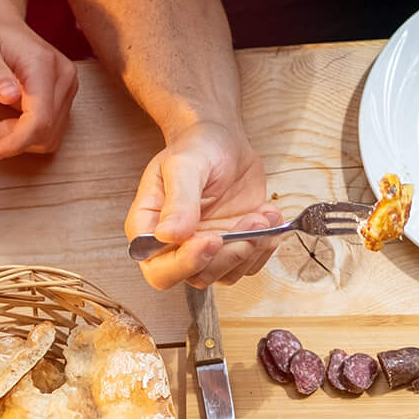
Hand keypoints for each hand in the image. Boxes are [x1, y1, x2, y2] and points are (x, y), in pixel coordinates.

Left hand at [0, 15, 78, 160]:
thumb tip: (10, 96)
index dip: (16, 142)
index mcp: (44, 65)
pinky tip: (4, 122)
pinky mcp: (62, 96)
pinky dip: (24, 135)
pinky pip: (47, 130)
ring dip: (17, 139)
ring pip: (48, 136)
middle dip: (11, 139)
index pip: (40, 121)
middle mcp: (63, 76)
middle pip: (44, 131)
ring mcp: (66, 86)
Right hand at [126, 120, 278, 289]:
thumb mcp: (184, 166)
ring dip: (251, 249)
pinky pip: (250, 263)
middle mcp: (175, 247)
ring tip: (262, 216)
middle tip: (250, 222)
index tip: (212, 239)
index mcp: (151, 230)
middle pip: (197, 277)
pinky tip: (267, 216)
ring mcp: (205, 250)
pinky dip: (264, 245)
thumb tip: (169, 236)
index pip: (160, 270)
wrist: (221, 141)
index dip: (186, 263)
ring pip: (227, 275)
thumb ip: (178, 201)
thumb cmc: (196, 148)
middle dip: (228, 255)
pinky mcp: (231, 247)